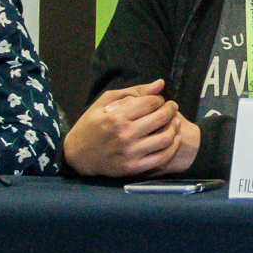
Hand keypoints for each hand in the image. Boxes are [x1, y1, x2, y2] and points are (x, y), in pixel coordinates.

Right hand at [63, 79, 195, 176]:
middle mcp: (125, 135)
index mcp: (117, 116)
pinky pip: (162, 157)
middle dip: (171, 110)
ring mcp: (130, 153)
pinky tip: (173, 139)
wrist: (77, 155)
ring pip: (166, 138)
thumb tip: (160, 84)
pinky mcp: (134, 168)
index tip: (159, 100)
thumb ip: (134, 91)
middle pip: (161, 118)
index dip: (159, 99)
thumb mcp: (105, 102)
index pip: (151, 103)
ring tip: (175, 122)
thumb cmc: (91, 125)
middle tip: (172, 107)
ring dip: (175, 127)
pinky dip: (173, 147)